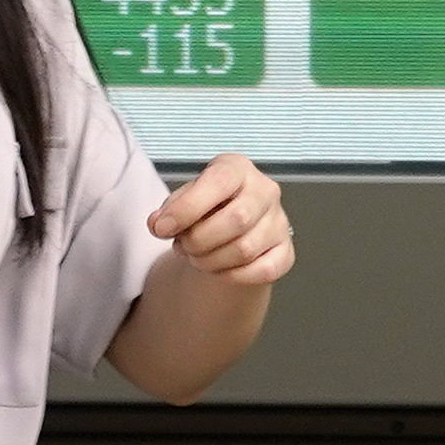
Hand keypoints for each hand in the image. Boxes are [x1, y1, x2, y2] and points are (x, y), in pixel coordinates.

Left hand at [148, 156, 293, 291]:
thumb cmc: (206, 207)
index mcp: (237, 168)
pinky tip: (218, 269)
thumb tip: (158, 223)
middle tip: (182, 246)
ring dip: (211, 261)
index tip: (163, 228)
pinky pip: (262, 271)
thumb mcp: (184, 198)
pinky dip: (232, 276)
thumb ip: (169, 209)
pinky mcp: (285, 252)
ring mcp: (279, 222)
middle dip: (199, 240)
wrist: (229, 229)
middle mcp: (265, 191)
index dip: (187, 208)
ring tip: (196, 256)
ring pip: (245, 250)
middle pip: (237, 220)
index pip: (218, 183)